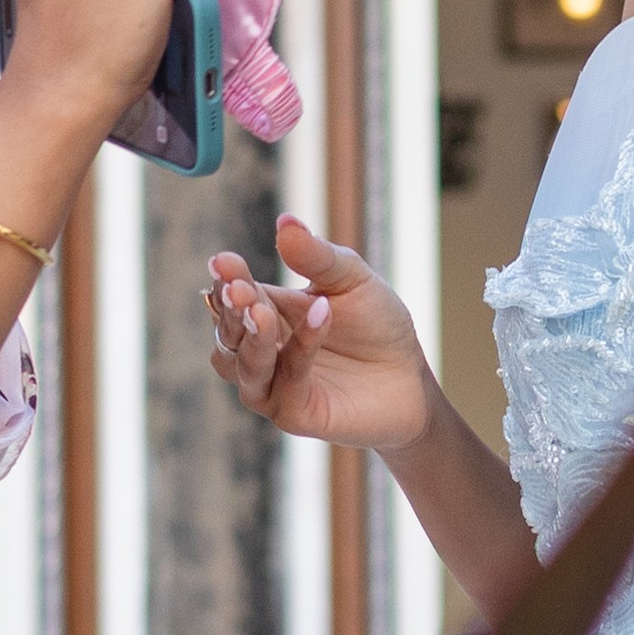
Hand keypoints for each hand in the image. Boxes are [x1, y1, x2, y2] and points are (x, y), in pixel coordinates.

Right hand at [205, 214, 431, 449]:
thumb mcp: (351, 279)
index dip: (226, 278)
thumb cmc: (377, 324)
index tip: (222, 260)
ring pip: (243, 366)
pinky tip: (321, 315)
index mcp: (267, 312)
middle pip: (227, 332)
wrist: (411, 375)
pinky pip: (287, 382)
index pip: (233, 295)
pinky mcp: (294, 414)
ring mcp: (274, 386)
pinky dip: (301, 348)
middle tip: (238, 287)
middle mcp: (262, 352)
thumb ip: (317, 256)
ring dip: (252, 337)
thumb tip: (285, 220)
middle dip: (230, 309)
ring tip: (261, 311)